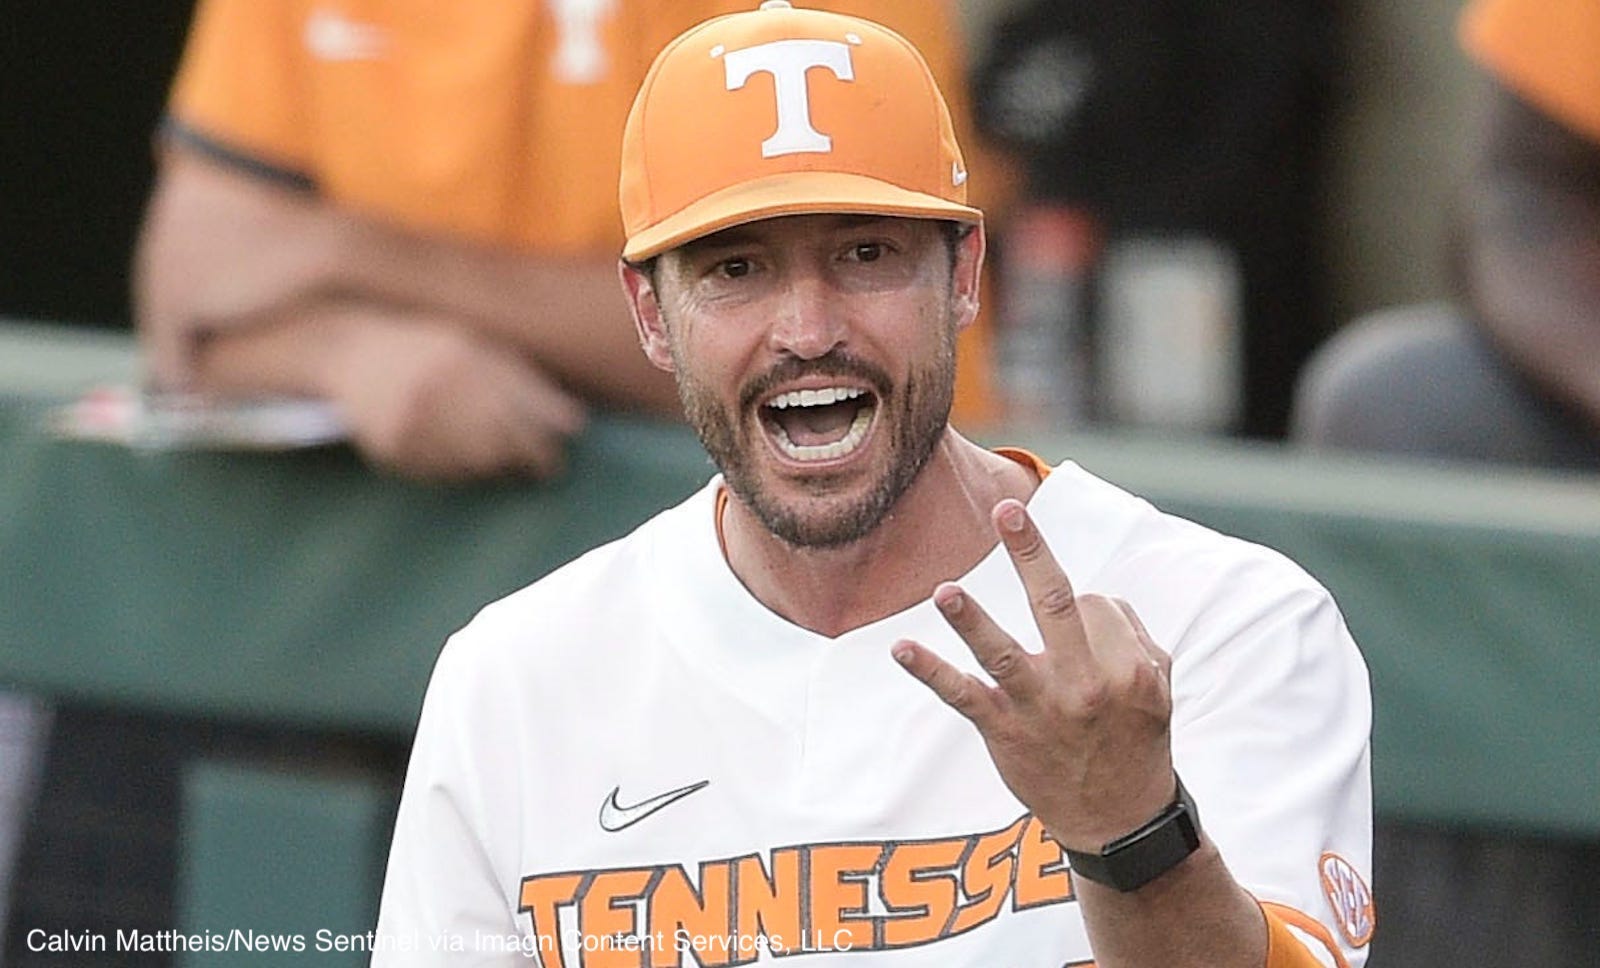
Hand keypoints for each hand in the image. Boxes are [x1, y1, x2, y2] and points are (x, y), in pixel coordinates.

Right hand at [323, 313, 587, 480]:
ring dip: (496, 469)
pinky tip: (460, 460)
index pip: (525, 412)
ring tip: (501, 463)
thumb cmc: (426, 346)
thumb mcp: (475, 347)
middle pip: (505, 442)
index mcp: (469, 358)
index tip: (559, 455)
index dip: (548, 441)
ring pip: (475, 464)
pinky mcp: (393, 444)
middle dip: (531, 461)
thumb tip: (576, 424)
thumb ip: (525, 379)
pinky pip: (440, 473)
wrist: (348, 347)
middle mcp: (443, 387)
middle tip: (543, 471)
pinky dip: (457, 472)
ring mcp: (415, 418)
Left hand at [892, 498, 1175, 851]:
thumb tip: (1096, 600)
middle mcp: (1085, 684)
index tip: (1078, 624)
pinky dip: (930, 671)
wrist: (1119, 821)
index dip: (1081, 606)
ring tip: (945, 591)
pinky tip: (901, 648)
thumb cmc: (1136, 743)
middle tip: (1006, 511)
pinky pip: (964, 696)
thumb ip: (1133, 638)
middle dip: (1031, 553)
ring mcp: (1041, 708)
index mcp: (1126, 667)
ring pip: (1003, 653)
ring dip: (971, 620)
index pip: (1091, 604)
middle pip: (1057, 604)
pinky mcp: (1004, 731)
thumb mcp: (1158, 688)